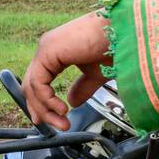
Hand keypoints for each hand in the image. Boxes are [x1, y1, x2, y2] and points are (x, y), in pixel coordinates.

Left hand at [23, 11, 112, 130]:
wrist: (125, 32)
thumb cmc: (117, 47)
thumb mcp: (96, 74)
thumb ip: (82, 88)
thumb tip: (72, 102)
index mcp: (58, 52)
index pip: (40, 81)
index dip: (43, 103)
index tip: (55, 119)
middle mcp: (49, 48)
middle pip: (32, 85)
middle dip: (42, 110)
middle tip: (57, 126)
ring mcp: (47, 48)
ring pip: (32, 86)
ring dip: (45, 109)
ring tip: (63, 121)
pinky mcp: (48, 51)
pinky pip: (38, 82)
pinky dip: (47, 99)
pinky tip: (63, 109)